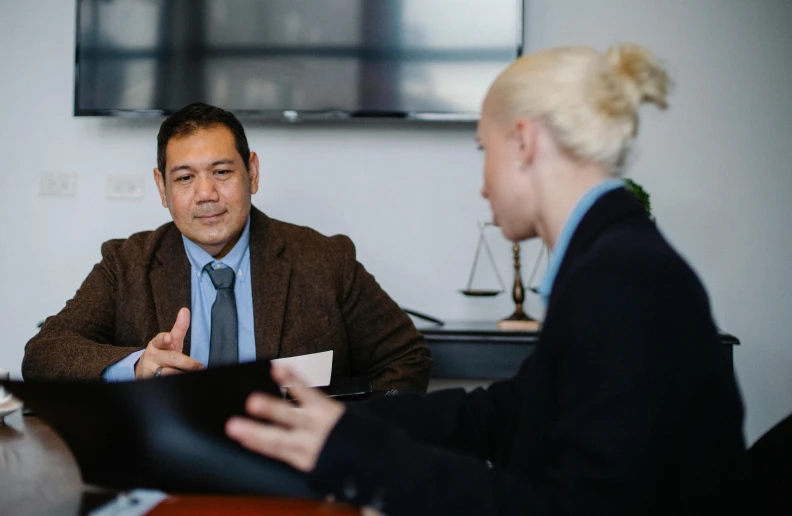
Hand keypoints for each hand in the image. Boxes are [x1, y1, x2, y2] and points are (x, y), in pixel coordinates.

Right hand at [135, 307, 203, 378]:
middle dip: (186, 363)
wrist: (145, 371)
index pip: (160, 340)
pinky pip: (167, 385)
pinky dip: (177, 385)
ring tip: (194, 375)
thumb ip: (179, 328)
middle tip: (199, 366)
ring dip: (183, 375)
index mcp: (157, 345)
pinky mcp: (151, 384)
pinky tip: (186, 383)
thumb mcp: (169, 341)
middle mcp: (153, 358)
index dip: (164, 339)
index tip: (169, 338)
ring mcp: (151, 373)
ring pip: (169, 374)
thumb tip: (185, 310)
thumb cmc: (163, 353)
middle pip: (170, 359)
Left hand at [226, 364, 345, 471]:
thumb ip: (312, 398)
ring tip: (234, 427)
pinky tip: (244, 440)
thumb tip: (284, 375)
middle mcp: (316, 428)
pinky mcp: (304, 461)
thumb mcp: (337, 408)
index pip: (308, 392)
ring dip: (256, 434)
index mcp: (327, 410)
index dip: (293, 380)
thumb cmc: (348, 427)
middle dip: (271, 409)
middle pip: (292, 417)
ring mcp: (308, 447)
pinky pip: (279, 454)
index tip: (277, 368)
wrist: (368, 457)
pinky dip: (260, 446)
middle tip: (251, 402)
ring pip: (280, 441)